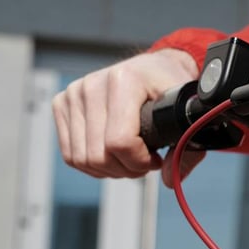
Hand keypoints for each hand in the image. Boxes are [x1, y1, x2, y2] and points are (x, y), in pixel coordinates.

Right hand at [53, 48, 204, 183]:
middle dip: (126, 169)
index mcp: (125, 80)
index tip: (156, 158)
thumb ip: (187, 148)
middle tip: (144, 162)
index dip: (139, 161)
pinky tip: (113, 155)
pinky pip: (70, 154)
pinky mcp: (62, 104)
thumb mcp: (187, 112)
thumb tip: (169, 179)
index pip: (119, 141)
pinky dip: (93, 165)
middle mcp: (93, 84)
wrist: (152, 69)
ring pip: (81, 159)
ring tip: (130, 158)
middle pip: (99, 155)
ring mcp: (74, 94)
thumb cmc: (170, 88)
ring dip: (109, 169)